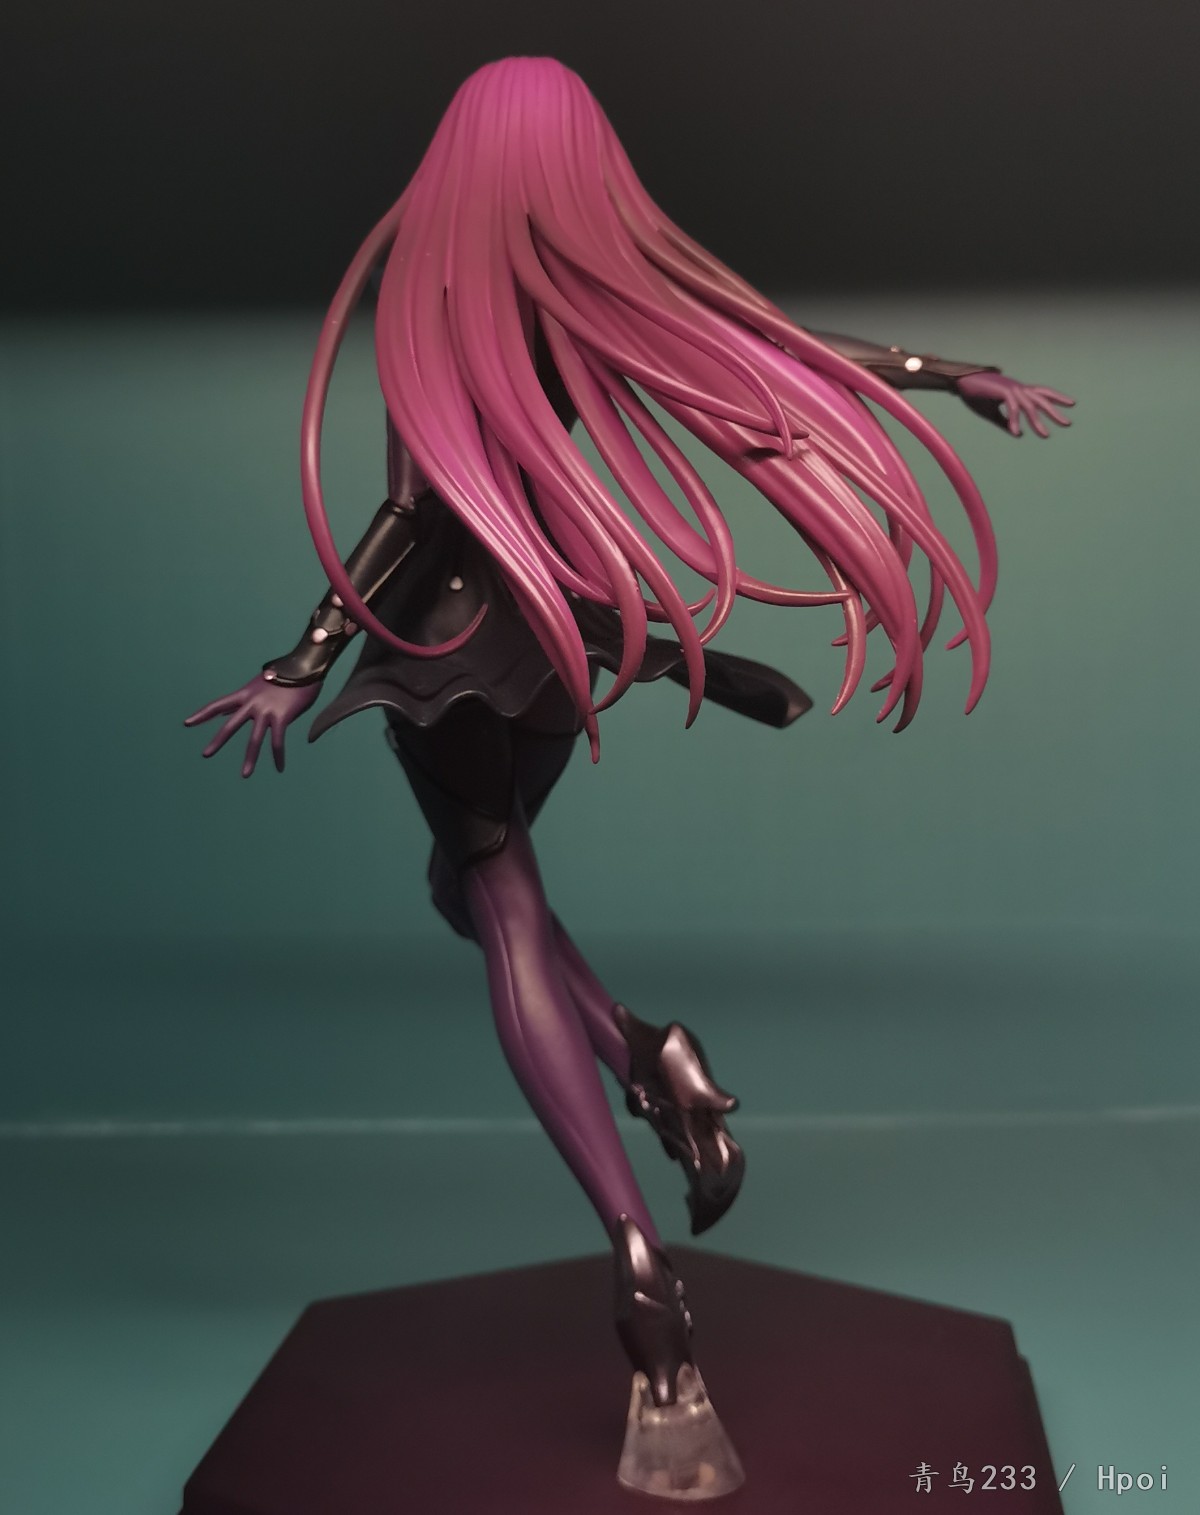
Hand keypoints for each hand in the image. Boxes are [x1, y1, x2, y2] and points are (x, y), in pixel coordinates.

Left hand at [184, 674, 319, 776]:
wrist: (304, 667)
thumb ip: (247, 700)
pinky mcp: (282, 717)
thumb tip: (230, 711)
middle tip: (205, 754)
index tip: (187, 723)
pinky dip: (278, 757)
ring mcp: (266, 711)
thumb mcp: (261, 686)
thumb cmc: (286, 675)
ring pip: (254, 739)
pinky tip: (279, 768)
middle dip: (218, 740)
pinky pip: (278, 742)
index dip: (202, 714)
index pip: (218, 705)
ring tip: (245, 775)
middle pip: (231, 725)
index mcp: (245, 694)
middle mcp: (252, 703)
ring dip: (250, 759)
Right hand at [956, 371, 1074, 437]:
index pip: (1041, 393)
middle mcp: (1018, 388)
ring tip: (1045, 436)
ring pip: (1030, 406)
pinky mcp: (1003, 391)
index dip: (1057, 398)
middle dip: (1055, 412)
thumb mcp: (992, 413)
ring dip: (1037, 422)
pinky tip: (1016, 433)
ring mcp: (1011, 388)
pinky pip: (1013, 408)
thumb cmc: (975, 395)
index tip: (1071, 404)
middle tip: (1067, 424)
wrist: (960, 382)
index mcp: (1017, 391)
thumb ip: (1006, 423)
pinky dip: (1014, 421)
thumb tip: (1019, 434)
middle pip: (1041, 399)